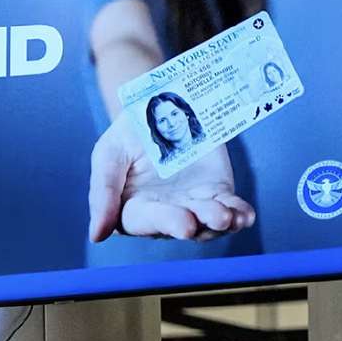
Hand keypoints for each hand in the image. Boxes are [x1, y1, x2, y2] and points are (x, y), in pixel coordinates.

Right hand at [88, 111, 254, 242]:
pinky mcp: (217, 192)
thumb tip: (96, 236)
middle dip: (193, 224)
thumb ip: (102, 193)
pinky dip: (239, 215)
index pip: (145, 221)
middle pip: (179, 226)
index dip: (163, 223)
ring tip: (228, 217)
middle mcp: (164, 213)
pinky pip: (230, 209)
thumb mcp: (108, 154)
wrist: (162, 104)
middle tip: (204, 220)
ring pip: (208, 224)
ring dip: (220, 223)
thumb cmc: (128, 133)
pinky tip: (244, 216)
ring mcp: (193, 205)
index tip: (182, 224)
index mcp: (132, 208)